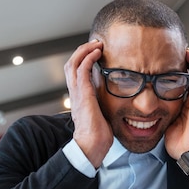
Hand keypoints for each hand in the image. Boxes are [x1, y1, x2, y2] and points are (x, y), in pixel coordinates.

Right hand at [63, 40, 112, 167]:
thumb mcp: (102, 114)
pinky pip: (82, 70)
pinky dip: (88, 58)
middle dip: (82, 51)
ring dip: (85, 51)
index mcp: (79, 97)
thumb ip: (104, 104)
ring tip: (97, 44)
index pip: (75, 72)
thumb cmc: (99, 134)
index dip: (83, 60)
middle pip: (71, 64)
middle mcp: (75, 92)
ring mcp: (77, 92)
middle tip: (96, 43)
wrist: (92, 145)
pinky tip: (98, 53)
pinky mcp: (83, 94)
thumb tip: (118, 101)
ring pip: (73, 63)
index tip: (96, 53)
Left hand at [164, 48, 188, 158]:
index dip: (177, 72)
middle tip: (176, 51)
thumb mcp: (163, 125)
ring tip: (186, 49)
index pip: (183, 83)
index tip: (167, 62)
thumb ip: (157, 115)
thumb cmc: (179, 144)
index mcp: (185, 105)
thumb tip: (141, 110)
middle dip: (187, 62)